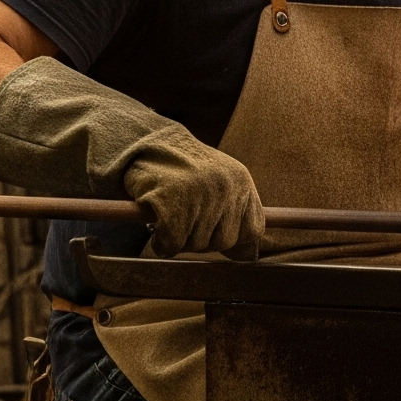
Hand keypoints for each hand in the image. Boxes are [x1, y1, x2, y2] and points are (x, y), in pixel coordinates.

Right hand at [126, 139, 264, 259]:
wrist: (146, 144)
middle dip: (202, 239)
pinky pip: (172, 244)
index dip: (233, 238)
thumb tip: (250, 257)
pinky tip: (156, 228)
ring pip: (196, 245)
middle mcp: (225, 186)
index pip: (253, 230)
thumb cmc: (183, 171)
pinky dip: (161, 242)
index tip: (213, 230)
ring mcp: (199, 193)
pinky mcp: (170, 202)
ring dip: (179, 240)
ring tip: (169, 216)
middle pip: (224, 242)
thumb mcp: (220, 184)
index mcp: (241, 181)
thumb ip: (236, 216)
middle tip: (184, 221)